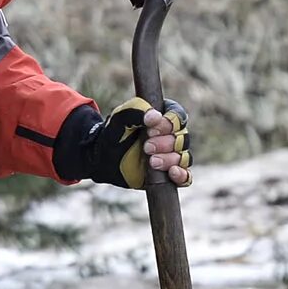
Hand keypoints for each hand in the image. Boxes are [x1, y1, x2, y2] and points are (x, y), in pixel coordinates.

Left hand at [66, 97, 192, 188]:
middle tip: (147, 147)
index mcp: (163, 119)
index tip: (151, 129)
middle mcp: (171, 136)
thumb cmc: (114, 133)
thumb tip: (156, 117)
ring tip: (151, 161)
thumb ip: (136, 111)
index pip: (178, 117)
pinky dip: (182, 175)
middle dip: (166, 143)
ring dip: (169, 159)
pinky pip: (185, 177)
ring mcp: (171, 155)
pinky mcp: (168, 173)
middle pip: (182, 138)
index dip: (169, 123)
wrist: (102, 157)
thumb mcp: (119, 117)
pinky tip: (172, 172)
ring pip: (183, 157)